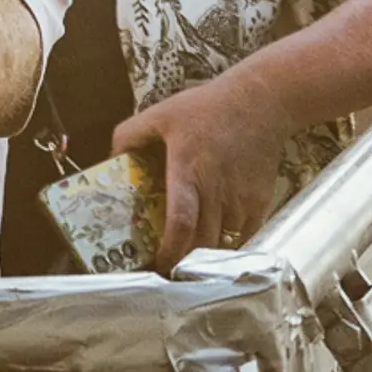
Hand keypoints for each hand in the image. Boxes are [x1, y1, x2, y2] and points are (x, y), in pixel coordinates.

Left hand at [111, 68, 296, 266]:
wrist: (260, 103)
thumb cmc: (206, 108)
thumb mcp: (160, 114)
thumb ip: (129, 135)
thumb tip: (110, 160)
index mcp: (188, 170)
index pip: (181, 221)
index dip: (169, 250)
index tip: (156, 266)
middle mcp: (216, 190)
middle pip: (202, 243)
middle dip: (184, 262)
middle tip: (166, 269)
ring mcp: (242, 199)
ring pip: (223, 242)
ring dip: (205, 254)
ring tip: (189, 256)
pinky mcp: (261, 201)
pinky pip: (245, 235)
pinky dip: (229, 243)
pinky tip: (214, 239)